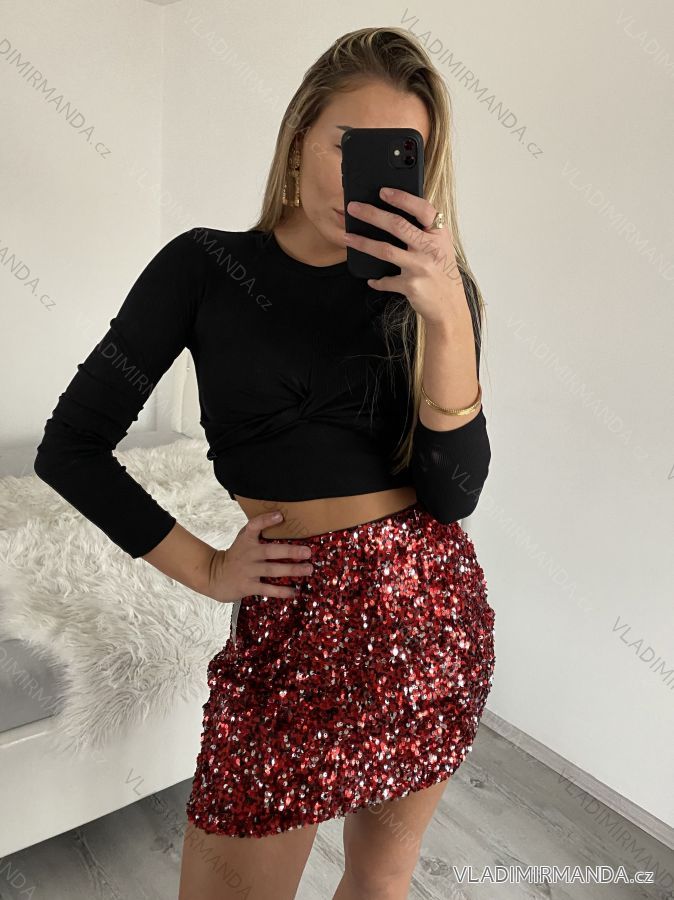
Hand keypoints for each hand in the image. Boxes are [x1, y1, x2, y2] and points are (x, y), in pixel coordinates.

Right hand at [204, 511, 313, 603]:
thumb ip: (257, 530)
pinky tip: (294, 591)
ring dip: (292, 570)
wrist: (215, 576)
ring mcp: (248, 571)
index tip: (280, 516)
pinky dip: (281, 591)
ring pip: (272, 570)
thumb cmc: (237, 555)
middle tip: (308, 552)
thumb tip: (282, 517)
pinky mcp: (248, 586)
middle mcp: (248, 554)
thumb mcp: (243, 539)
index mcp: (246, 540)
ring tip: (308, 569)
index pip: (254, 526)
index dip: (266, 520)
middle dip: (290, 551)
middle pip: (270, 551)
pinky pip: (267, 589)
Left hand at [343, 187, 465, 325]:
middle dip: (372, 214)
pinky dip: (377, 280)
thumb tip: (393, 213)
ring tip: (347, 237)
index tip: (383, 192)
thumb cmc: (442, 271)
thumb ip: (425, 230)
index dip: (402, 198)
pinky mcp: (411, 286)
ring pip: (386, 251)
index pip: (422, 209)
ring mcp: (420, 267)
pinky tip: (371, 279)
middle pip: (397, 226)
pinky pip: (387, 280)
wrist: (450, 305)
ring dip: (363, 243)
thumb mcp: (440, 246)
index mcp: (439, 234)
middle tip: (353, 208)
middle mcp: (431, 248)